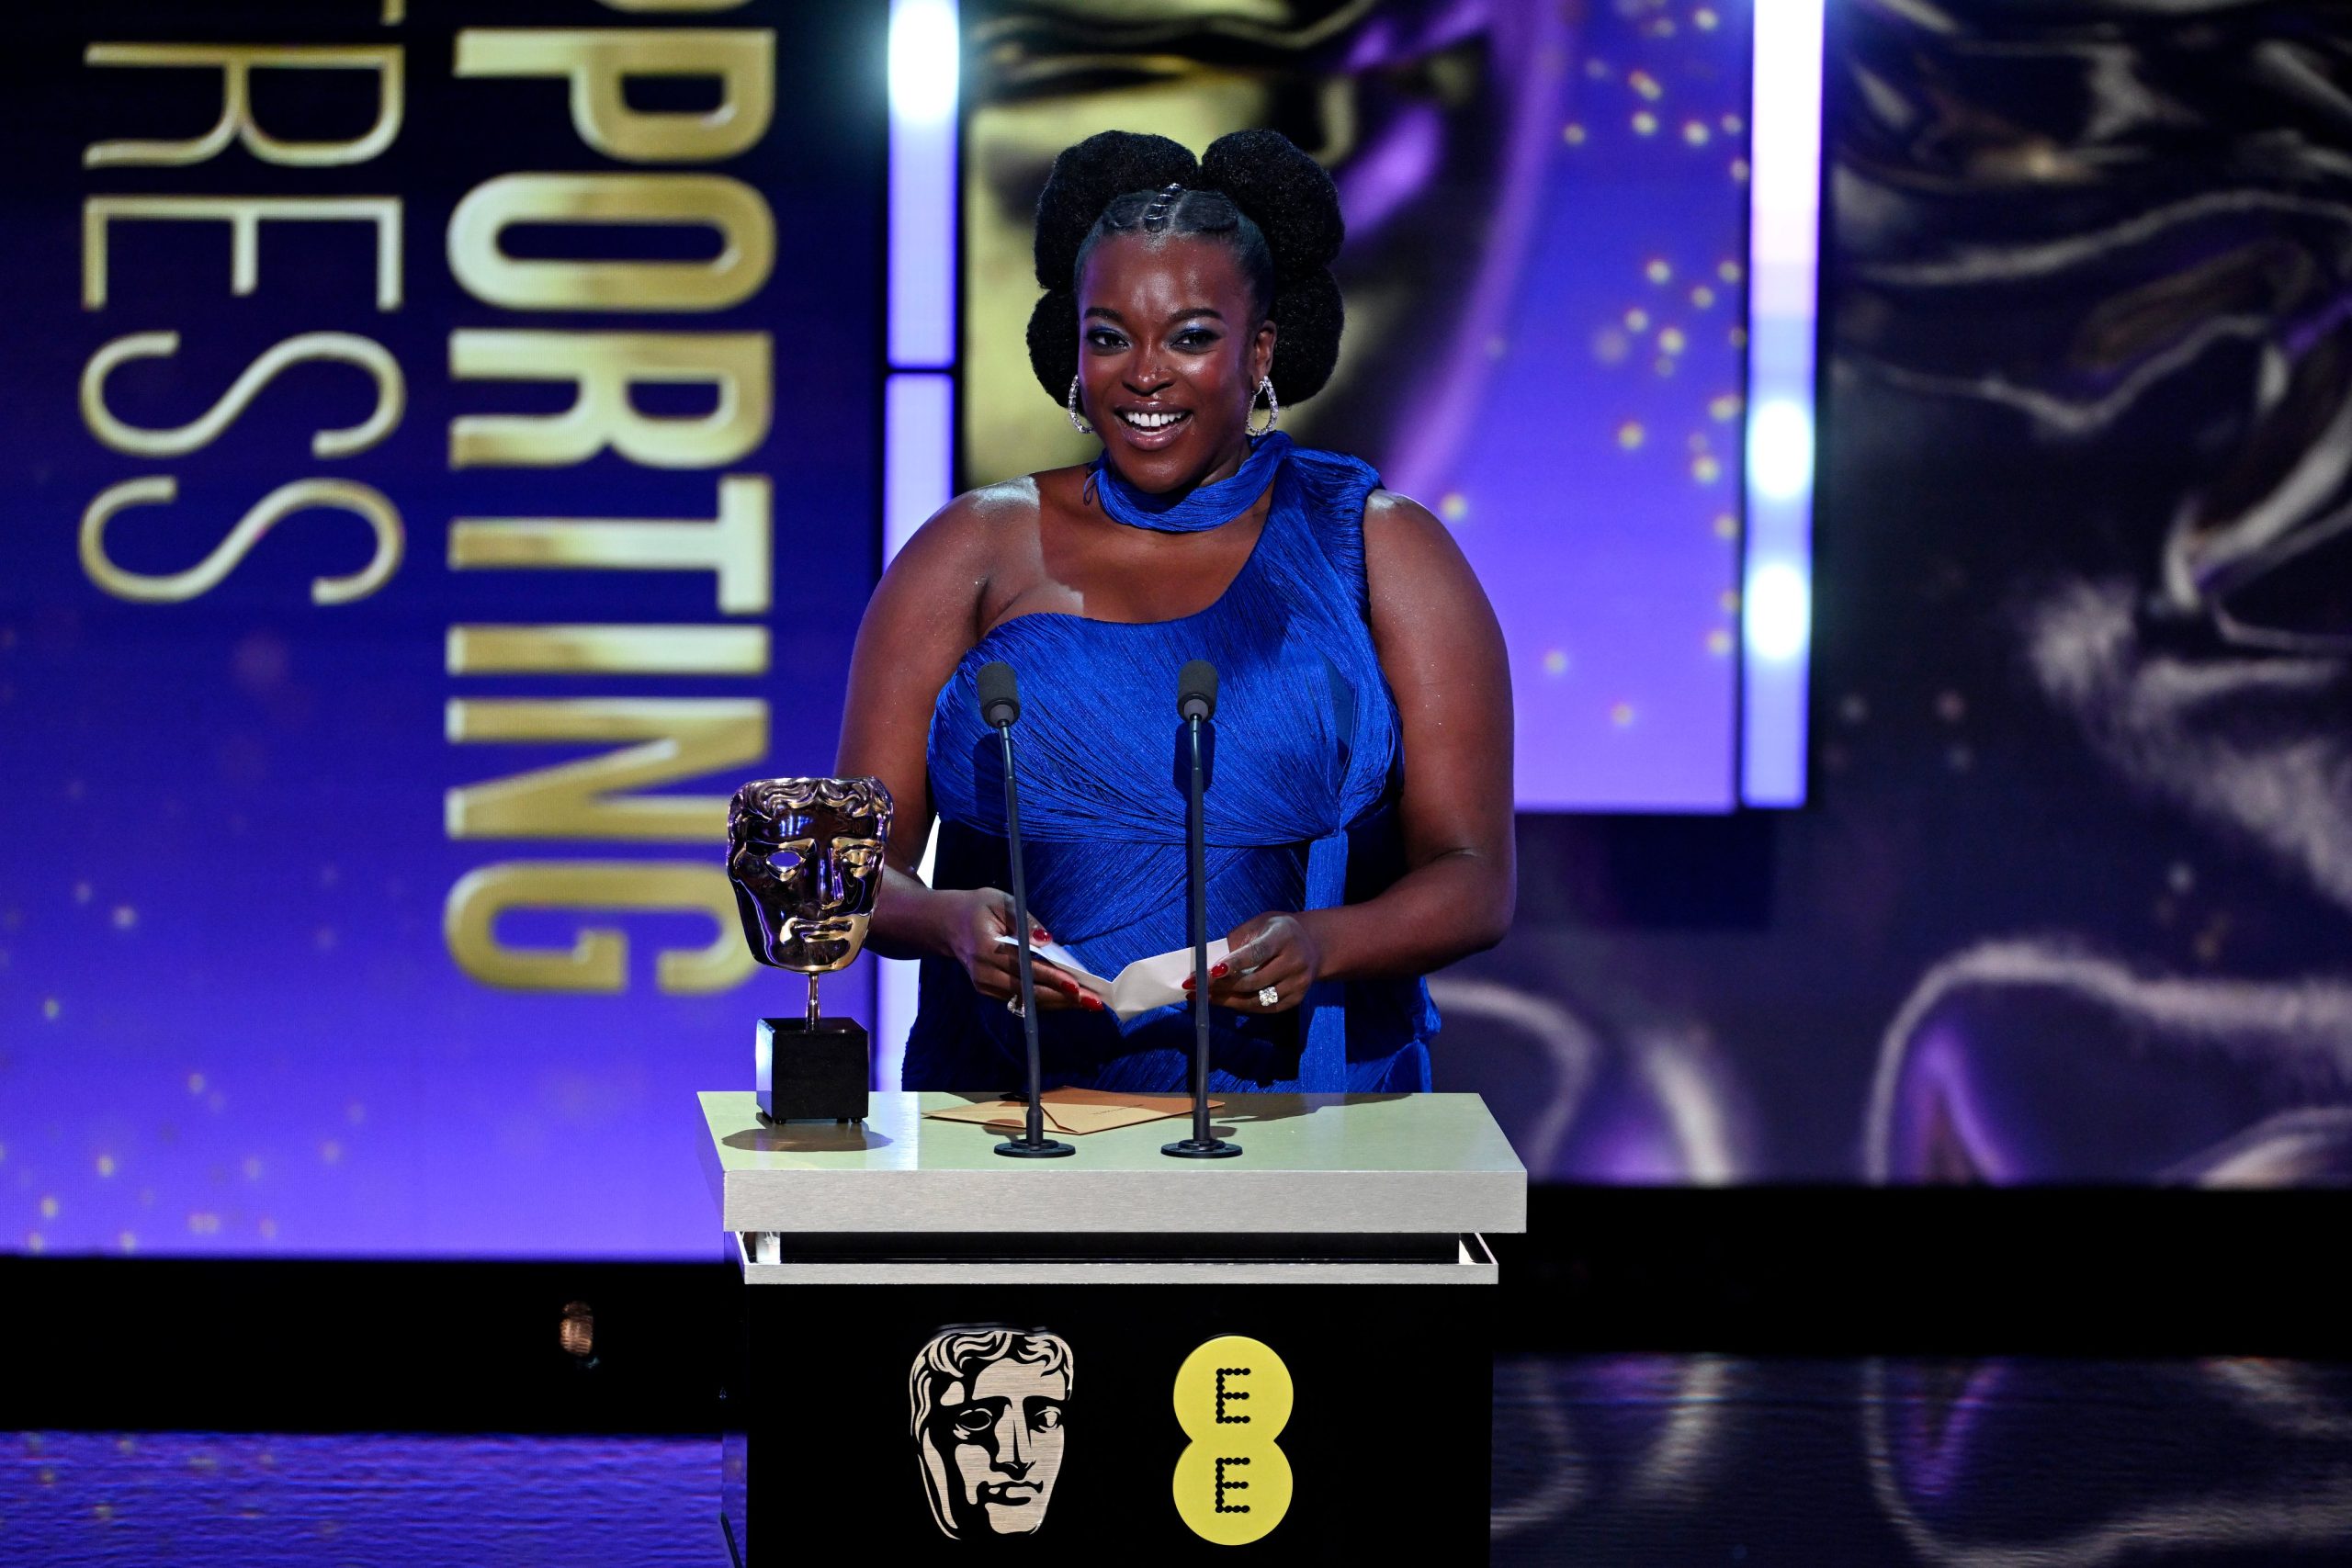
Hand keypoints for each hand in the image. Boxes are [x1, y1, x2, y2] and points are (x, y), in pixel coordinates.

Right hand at [939, 889, 1100, 1011]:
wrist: (947, 924)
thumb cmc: (977, 907)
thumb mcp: (1001, 902)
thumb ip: (1025, 922)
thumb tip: (1048, 940)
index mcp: (984, 949)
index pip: (1024, 967)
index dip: (1051, 978)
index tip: (1074, 985)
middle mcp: (983, 973)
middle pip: (1028, 991)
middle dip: (1062, 998)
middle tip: (1092, 1001)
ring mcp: (984, 985)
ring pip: (1026, 1000)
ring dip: (1057, 1002)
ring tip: (1087, 1003)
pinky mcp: (988, 990)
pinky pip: (1021, 999)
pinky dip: (1045, 1000)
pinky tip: (1068, 999)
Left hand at [1195, 912, 1323, 1013]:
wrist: (1311, 944)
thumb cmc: (1275, 932)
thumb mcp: (1257, 926)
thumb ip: (1236, 943)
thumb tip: (1207, 966)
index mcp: (1283, 936)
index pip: (1257, 953)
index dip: (1233, 964)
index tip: (1210, 972)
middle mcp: (1295, 961)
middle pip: (1255, 981)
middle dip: (1221, 986)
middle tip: (1196, 987)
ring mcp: (1298, 982)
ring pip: (1258, 1000)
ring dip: (1227, 1000)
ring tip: (1204, 997)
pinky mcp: (1297, 998)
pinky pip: (1265, 1008)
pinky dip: (1242, 1006)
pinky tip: (1224, 1001)